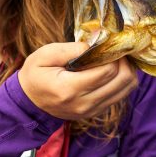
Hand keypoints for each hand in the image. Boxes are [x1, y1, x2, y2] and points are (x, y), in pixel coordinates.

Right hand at [20, 42, 137, 120]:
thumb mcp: (45, 54)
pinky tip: (112, 70)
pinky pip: (119, 96)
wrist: (29, 102)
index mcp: (69, 89)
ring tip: (116, 59)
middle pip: (122, 81)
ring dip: (126, 71)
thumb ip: (71, 49)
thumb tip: (97, 45)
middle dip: (124, 61)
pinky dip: (121, 81)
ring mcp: (91, 111)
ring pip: (126, 90)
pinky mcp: (95, 113)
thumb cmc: (36, 74)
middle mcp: (84, 103)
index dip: (112, 54)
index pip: (108, 71)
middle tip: (116, 49)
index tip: (108, 44)